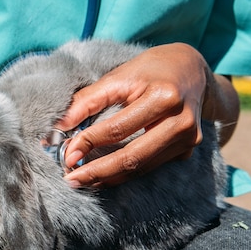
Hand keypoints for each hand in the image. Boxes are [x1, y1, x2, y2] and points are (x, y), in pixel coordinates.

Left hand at [56, 43, 211, 186]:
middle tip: (71, 179)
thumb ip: (87, 101)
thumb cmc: (151, 70)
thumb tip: (58, 126)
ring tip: (83, 180)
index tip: (67, 155)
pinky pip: (150, 167)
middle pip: (133, 157)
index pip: (118, 128)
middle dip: (98, 172)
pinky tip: (104, 175)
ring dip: (108, 177)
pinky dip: (124, 174)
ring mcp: (188, 139)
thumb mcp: (119, 76)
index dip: (89, 143)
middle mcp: (181, 121)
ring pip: (141, 168)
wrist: (193, 70)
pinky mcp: (187, 150)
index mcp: (164, 96)